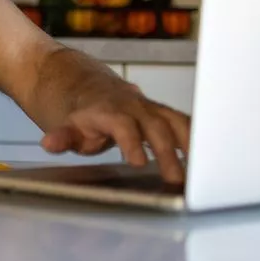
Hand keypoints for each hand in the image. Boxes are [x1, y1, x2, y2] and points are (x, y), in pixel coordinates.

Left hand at [39, 83, 190, 184]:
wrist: (77, 81)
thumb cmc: (74, 110)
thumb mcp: (63, 125)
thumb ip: (63, 137)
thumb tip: (49, 143)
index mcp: (108, 110)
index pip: (123, 125)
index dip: (131, 142)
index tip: (138, 163)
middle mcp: (132, 105)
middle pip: (155, 125)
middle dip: (167, 152)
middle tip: (175, 179)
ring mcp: (148, 106)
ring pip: (174, 120)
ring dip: (190, 143)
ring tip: (204, 169)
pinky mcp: (160, 111)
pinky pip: (181, 121)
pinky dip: (195, 137)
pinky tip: (210, 157)